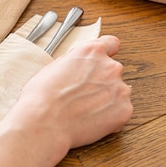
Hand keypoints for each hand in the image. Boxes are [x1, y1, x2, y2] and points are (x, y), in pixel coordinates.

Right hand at [10, 35, 132, 151]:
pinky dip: (109, 116)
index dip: (106, 52)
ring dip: (106, 98)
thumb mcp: (53, 67)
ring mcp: (120, 89)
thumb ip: (74, 62)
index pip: (111, 43)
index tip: (103, 59)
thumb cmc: (41, 96)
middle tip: (82, 94)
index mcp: (91, 52)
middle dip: (101, 80)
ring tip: (84, 110)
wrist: (44, 123)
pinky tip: (90, 119)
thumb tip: (79, 66)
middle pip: (112, 70)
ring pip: (117, 91)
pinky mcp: (124, 110)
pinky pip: (120, 110)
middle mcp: (110, 67)